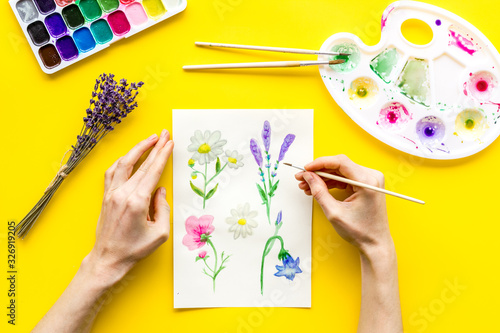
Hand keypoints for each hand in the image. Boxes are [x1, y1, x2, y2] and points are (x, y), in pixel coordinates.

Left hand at [85, 130, 173, 284]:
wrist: (108, 258)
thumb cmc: (134, 249)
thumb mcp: (159, 233)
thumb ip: (163, 208)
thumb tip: (160, 190)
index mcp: (137, 202)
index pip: (153, 172)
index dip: (162, 155)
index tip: (169, 142)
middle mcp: (123, 194)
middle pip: (142, 164)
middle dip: (155, 147)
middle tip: (165, 134)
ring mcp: (112, 193)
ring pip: (124, 163)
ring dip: (138, 149)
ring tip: (150, 139)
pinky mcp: (106, 196)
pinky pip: (112, 172)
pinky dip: (122, 161)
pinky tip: (130, 156)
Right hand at [295, 155, 391, 254]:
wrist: (375, 243)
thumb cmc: (361, 231)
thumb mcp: (335, 212)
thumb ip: (319, 192)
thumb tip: (308, 177)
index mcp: (368, 182)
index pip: (340, 162)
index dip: (320, 163)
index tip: (306, 168)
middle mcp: (371, 177)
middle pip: (340, 165)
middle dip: (319, 171)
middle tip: (302, 178)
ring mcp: (370, 180)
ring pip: (340, 171)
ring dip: (323, 177)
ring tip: (307, 186)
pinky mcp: (366, 184)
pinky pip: (345, 177)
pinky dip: (331, 182)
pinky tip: (318, 188)